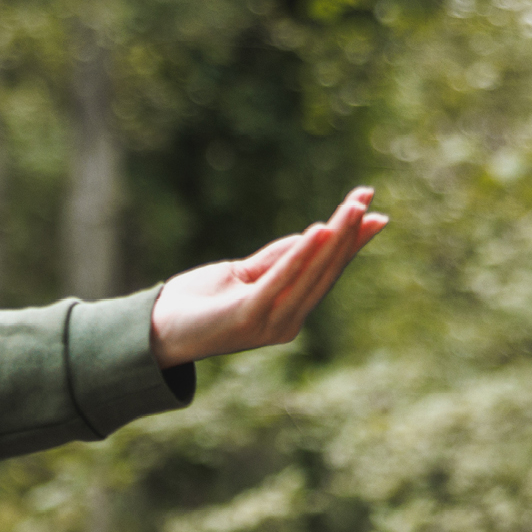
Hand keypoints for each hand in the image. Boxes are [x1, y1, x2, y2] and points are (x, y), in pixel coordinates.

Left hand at [149, 187, 390, 365]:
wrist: (155, 332)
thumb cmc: (198, 303)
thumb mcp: (243, 274)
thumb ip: (277, 259)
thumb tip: (315, 235)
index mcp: (289, 313)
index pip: (328, 272)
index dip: (352, 243)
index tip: (376, 213)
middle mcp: (287, 322)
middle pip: (326, 271)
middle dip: (349, 233)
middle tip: (367, 199)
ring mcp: (270, 322)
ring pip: (311, 273)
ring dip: (333, 238)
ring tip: (351, 208)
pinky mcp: (248, 316)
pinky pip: (280, 280)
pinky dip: (300, 255)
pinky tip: (317, 231)